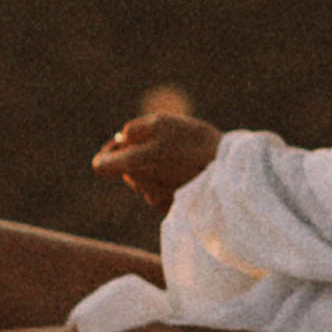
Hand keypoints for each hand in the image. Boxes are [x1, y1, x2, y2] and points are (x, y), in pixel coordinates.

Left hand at [91, 110, 220, 209]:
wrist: (230, 173)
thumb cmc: (195, 145)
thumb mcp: (162, 123)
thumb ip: (133, 130)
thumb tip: (120, 139)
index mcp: (133, 164)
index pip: (101, 165)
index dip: (108, 151)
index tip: (122, 142)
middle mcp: (141, 185)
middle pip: (127, 169)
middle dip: (138, 155)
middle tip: (165, 142)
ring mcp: (157, 199)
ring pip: (146, 180)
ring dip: (156, 168)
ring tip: (183, 157)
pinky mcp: (173, 208)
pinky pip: (163, 192)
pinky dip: (170, 181)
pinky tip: (190, 172)